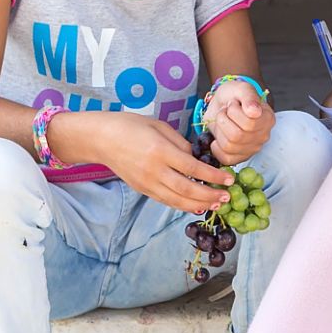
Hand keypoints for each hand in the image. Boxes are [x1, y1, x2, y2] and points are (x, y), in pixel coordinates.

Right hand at [71, 112, 235, 214]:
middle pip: (187, 189)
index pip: (193, 168)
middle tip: (227, 197)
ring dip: (199, 205)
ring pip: (177, 200)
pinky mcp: (142, 189)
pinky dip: (182, 205)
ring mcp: (146, 183)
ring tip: (216, 204)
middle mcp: (154, 170)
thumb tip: (197, 159)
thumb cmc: (131, 126)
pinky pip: (166, 200)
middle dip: (210, 195)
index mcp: (160, 151)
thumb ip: (181, 143)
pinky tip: (196, 205)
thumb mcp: (159, 126)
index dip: (213, 176)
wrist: (101, 139)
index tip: (229, 179)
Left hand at [203, 79, 273, 165]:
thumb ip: (249, 97)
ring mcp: (252, 149)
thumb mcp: (242, 88)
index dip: (234, 111)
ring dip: (219, 130)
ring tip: (222, 121)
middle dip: (223, 120)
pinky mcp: (240, 157)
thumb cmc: (234, 95)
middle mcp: (263, 136)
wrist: (224, 102)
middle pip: (237, 136)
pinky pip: (226, 159)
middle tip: (225, 111)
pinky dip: (217, 148)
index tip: (232, 103)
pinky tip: (219, 137)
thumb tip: (254, 112)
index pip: (249, 123)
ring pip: (229, 146)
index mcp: (267, 119)